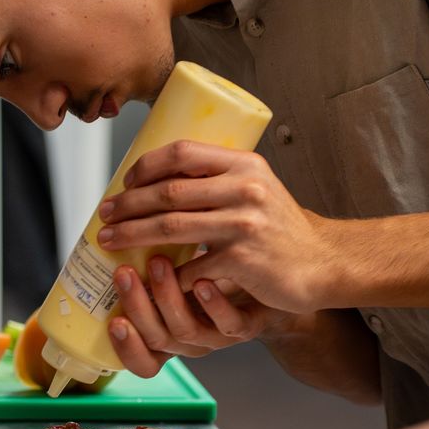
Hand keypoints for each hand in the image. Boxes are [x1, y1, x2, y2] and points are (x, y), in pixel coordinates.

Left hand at [97, 140, 333, 314]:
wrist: (323, 263)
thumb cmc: (281, 227)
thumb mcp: (257, 187)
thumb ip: (219, 179)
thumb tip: (160, 179)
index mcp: (244, 164)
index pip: (183, 151)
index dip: (146, 165)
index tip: (125, 181)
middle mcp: (245, 188)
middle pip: (169, 191)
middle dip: (128, 204)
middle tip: (104, 214)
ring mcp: (245, 224)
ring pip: (171, 227)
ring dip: (132, 234)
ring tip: (110, 241)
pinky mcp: (244, 260)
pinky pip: (192, 267)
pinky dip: (167, 275)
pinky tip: (150, 278)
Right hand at [107, 255, 282, 377]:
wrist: (276, 281)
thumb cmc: (220, 270)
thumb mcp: (180, 269)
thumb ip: (150, 256)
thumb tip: (112, 223)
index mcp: (171, 331)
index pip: (141, 358)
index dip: (123, 347)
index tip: (108, 319)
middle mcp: (192, 338)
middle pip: (156, 340)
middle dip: (136, 308)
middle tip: (123, 273)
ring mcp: (219, 333)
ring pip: (186, 331)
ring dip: (167, 298)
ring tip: (159, 263)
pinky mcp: (248, 323)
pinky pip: (228, 324)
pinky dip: (213, 305)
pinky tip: (204, 281)